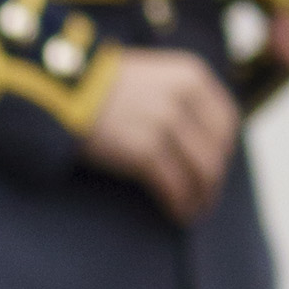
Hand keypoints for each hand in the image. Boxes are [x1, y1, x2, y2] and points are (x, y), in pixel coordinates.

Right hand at [85, 44, 239, 222]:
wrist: (62, 90)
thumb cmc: (101, 87)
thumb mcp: (153, 78)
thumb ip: (181, 99)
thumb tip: (203, 142)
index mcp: (192, 76)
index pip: (226, 121)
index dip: (223, 151)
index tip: (216, 170)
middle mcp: (185, 96)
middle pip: (216, 150)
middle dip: (213, 180)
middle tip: (206, 199)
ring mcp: (165, 122)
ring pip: (201, 171)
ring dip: (200, 197)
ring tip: (193, 212)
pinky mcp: (144, 150)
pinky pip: (174, 185)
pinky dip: (179, 203)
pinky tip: (176, 213)